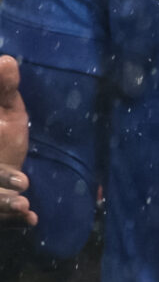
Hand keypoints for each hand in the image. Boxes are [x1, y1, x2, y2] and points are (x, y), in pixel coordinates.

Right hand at [0, 57, 30, 225]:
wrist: (4, 158)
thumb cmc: (2, 133)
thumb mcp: (5, 111)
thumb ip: (2, 89)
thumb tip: (5, 61)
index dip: (1, 176)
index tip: (24, 182)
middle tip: (23, 194)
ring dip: (3, 207)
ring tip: (25, 207)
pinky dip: (11, 221)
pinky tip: (31, 221)